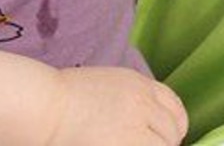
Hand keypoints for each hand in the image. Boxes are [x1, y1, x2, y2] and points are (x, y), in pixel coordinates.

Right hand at [44, 66, 187, 145]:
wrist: (48, 106)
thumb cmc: (67, 97)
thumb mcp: (107, 83)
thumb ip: (131, 97)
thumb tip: (148, 121)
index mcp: (137, 82)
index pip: (174, 104)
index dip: (175, 123)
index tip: (168, 134)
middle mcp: (142, 101)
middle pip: (172, 129)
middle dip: (166, 142)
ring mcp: (137, 125)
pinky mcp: (129, 144)